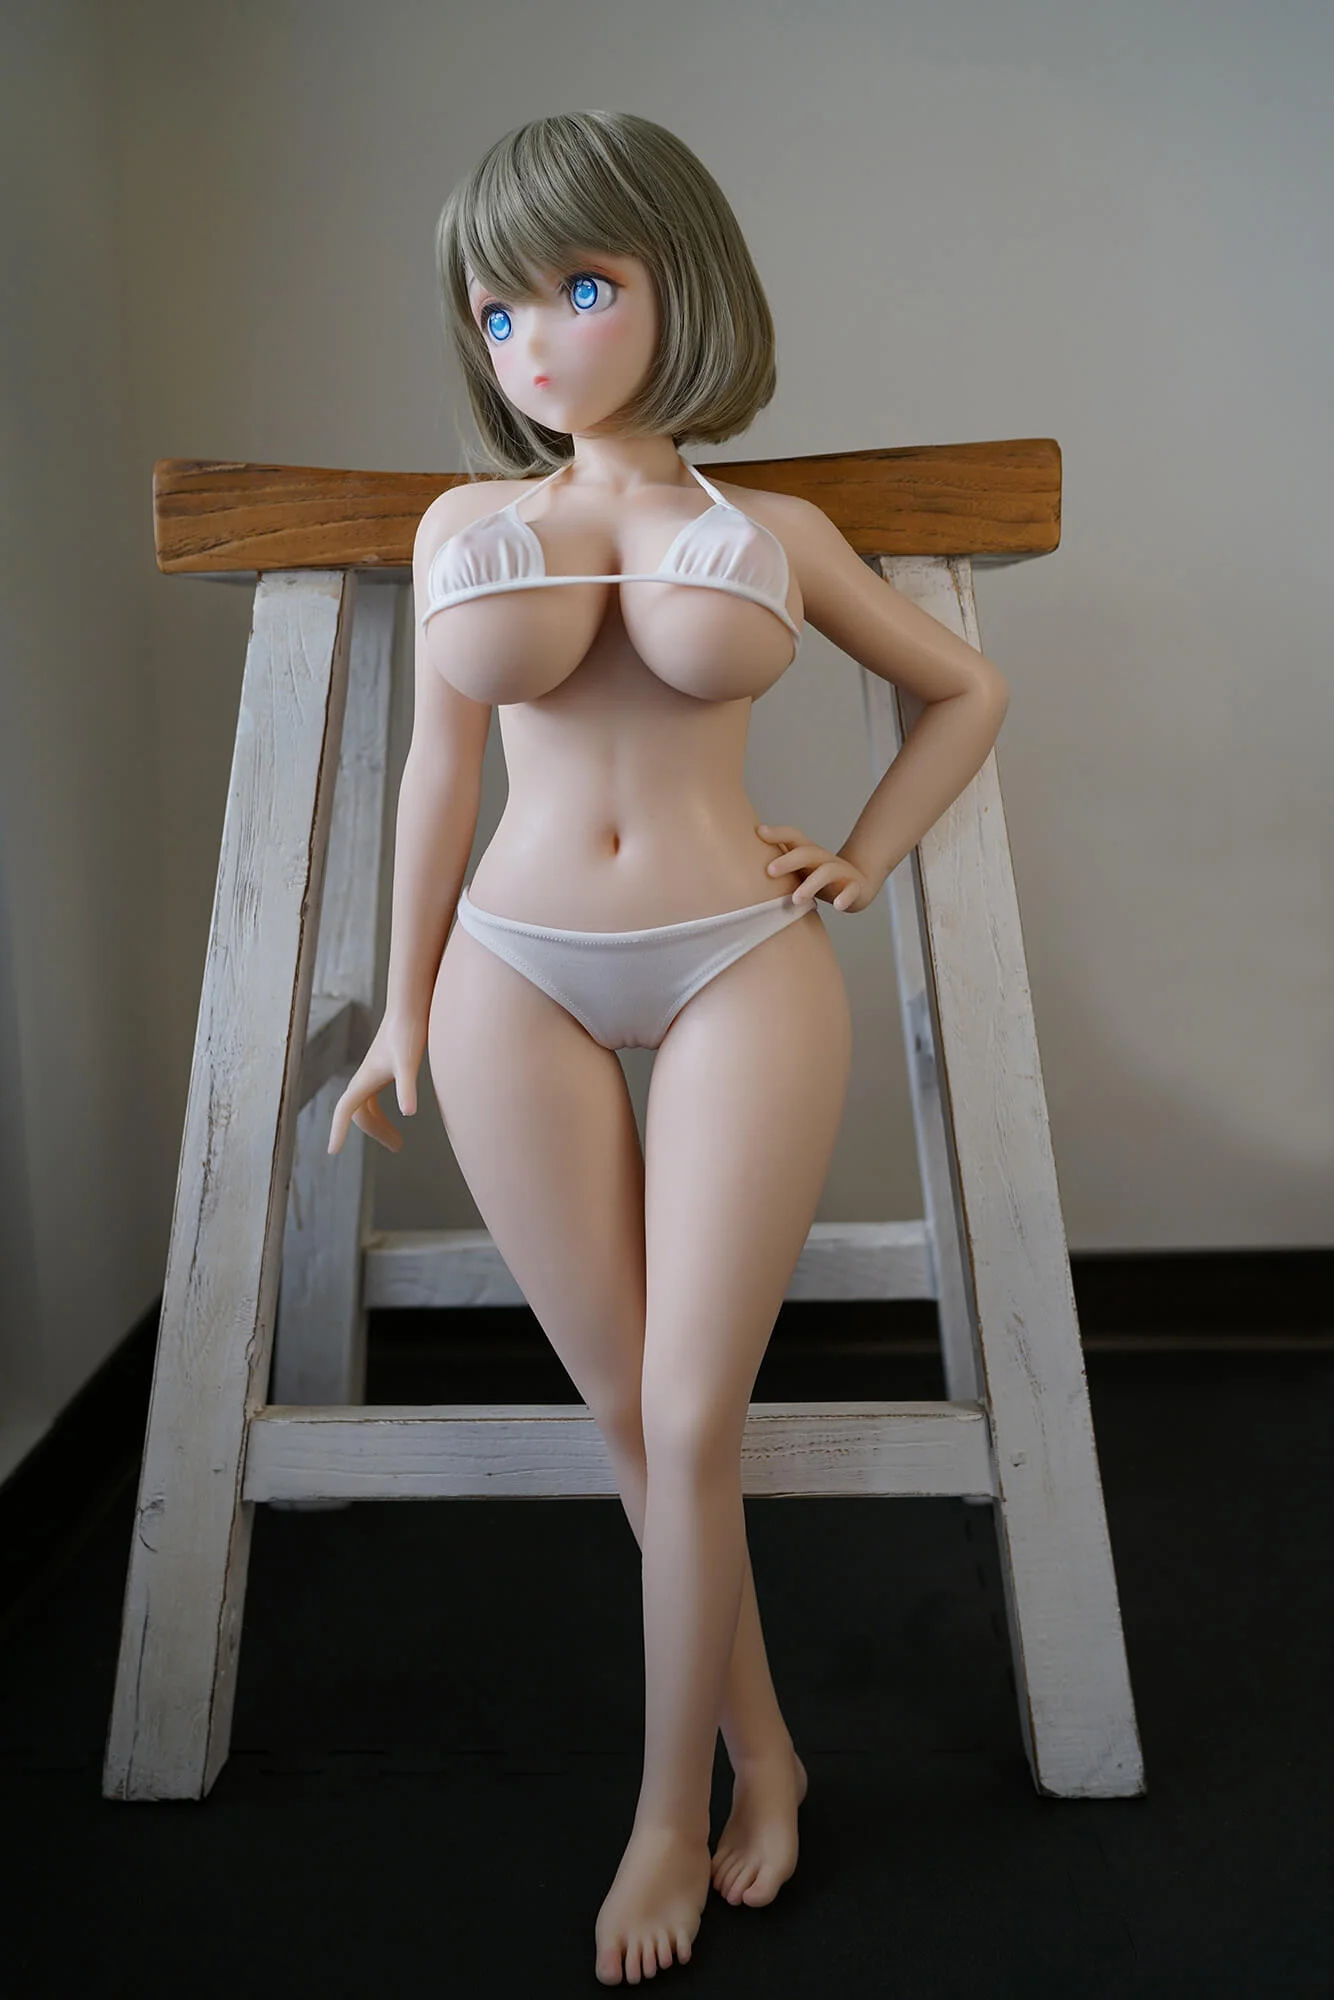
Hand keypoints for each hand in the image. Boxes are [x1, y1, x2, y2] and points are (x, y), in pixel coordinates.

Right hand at [328, 1014, 426, 1155]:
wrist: (410, 1008)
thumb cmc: (407, 1033)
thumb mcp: (408, 1064)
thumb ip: (407, 1088)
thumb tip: (409, 1112)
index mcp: (364, 1080)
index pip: (344, 1111)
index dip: (337, 1131)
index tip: (332, 1151)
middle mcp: (364, 1078)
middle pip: (361, 1114)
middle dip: (376, 1132)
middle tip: (397, 1146)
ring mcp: (373, 1074)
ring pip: (367, 1107)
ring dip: (380, 1125)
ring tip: (399, 1142)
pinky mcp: (383, 1069)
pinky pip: (375, 1098)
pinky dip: (382, 1112)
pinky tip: (402, 1112)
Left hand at [758, 824, 879, 912]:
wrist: (860, 885)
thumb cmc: (819, 878)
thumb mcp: (800, 869)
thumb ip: (779, 863)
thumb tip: (741, 859)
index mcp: (809, 853)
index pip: (795, 837)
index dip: (778, 833)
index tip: (759, 832)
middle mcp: (824, 859)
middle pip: (807, 853)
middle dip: (788, 861)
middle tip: (770, 871)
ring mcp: (841, 872)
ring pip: (827, 873)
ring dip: (811, 885)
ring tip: (796, 900)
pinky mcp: (855, 887)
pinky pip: (851, 890)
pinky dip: (845, 897)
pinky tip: (838, 906)